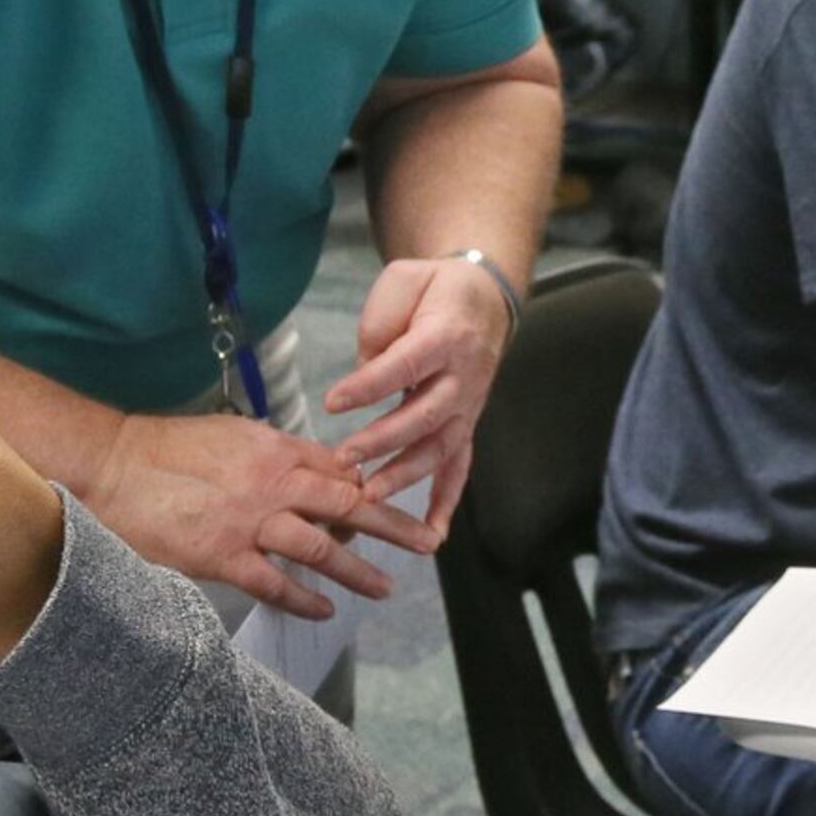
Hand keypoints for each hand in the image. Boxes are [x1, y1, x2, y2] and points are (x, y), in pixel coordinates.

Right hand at [89, 411, 433, 621]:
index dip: (374, 489)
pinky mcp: (222, 556)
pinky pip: (275, 584)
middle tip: (428, 542)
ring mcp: (249, 522)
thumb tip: (315, 470)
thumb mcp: (234, 435)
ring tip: (385, 588)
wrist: (113, 464)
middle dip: (393, 525)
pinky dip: (304, 599)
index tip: (399, 503)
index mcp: (276, 449)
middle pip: (348, 505)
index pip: (341, 470)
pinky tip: (325, 611)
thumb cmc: (169, 447)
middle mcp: (272, 483)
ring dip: (358, 572)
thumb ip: (278, 454)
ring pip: (321, 549)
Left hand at [323, 253, 519, 533]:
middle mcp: (463, 376)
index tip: (332, 403)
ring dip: (406, 476)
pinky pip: (460, 465)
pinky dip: (447, 500)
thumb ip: (380, 324)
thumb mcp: (403, 281)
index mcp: (446, 335)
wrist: (484, 297)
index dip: (369, 386)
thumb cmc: (434, 289)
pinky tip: (432, 533)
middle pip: (424, 415)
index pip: (404, 366)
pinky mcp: (467, 423)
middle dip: (383, 441)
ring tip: (370, 497)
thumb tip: (363, 373)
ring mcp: (469, 405)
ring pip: (440, 447)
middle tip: (344, 459)